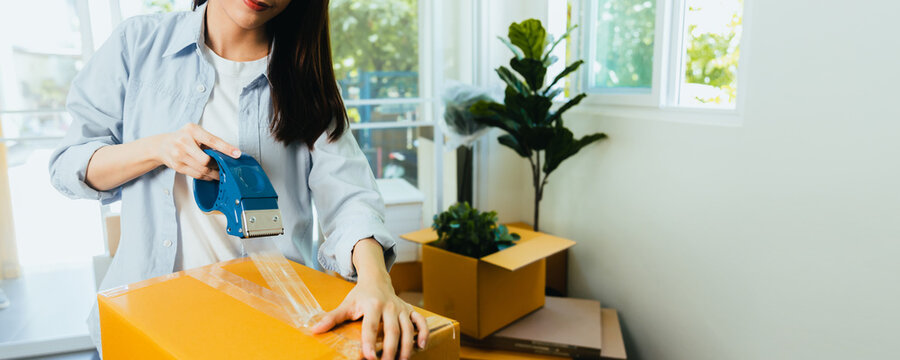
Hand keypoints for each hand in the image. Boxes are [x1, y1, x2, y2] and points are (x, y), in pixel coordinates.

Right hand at [155, 123, 239, 180]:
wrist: (162, 145)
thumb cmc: (183, 137)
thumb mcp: (195, 132)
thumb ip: (209, 140)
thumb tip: (228, 152)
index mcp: (192, 130)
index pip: (212, 140)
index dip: (226, 148)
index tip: (237, 153)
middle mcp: (184, 142)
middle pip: (206, 160)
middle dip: (217, 165)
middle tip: (225, 166)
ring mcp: (179, 155)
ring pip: (202, 170)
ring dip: (214, 173)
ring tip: (220, 172)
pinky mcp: (178, 166)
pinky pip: (196, 175)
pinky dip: (206, 176)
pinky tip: (210, 174)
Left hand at [311, 239, 428, 359]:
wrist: (377, 279)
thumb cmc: (360, 295)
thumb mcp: (346, 305)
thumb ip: (332, 318)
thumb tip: (314, 329)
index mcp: (372, 304)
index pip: (371, 326)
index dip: (369, 342)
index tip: (368, 357)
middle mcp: (389, 305)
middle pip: (392, 330)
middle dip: (390, 349)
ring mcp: (401, 308)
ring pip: (408, 329)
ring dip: (407, 346)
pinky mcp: (410, 310)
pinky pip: (420, 321)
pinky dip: (424, 333)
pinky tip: (422, 346)